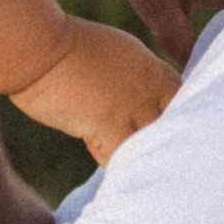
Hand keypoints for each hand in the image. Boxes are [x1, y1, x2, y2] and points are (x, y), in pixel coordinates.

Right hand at [11, 17, 179, 166]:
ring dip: (147, 159)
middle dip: (172, 142)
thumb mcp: (113, 53)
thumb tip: (134, 103)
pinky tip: (116, 175)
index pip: (185, 98)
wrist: (38, 46)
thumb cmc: (63, 48)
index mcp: (150, 67)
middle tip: (167, 163)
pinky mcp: (108, 124)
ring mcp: (131, 106)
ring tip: (145, 177)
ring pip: (154, 143)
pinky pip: (124, 156)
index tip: (176, 135)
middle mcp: (148, 86)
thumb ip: (134, 78)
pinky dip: (119, 167)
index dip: (183, 118)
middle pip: (178, 123)